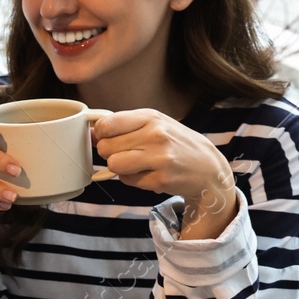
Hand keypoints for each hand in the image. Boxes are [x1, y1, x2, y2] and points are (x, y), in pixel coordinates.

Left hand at [92, 109, 238, 238]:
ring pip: (113, 164)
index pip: (106, 125)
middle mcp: (155, 135)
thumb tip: (91, 132)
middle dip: (110, 153)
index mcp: (150, 117)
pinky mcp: (160, 179)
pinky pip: (127, 180)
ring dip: (119, 167)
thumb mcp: (154, 124)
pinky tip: (148, 173)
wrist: (207, 167)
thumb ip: (124, 125)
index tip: (109, 138)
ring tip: (135, 164)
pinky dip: (132, 179)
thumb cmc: (174, 143)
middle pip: (105, 147)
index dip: (101, 134)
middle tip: (126, 153)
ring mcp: (159, 158)